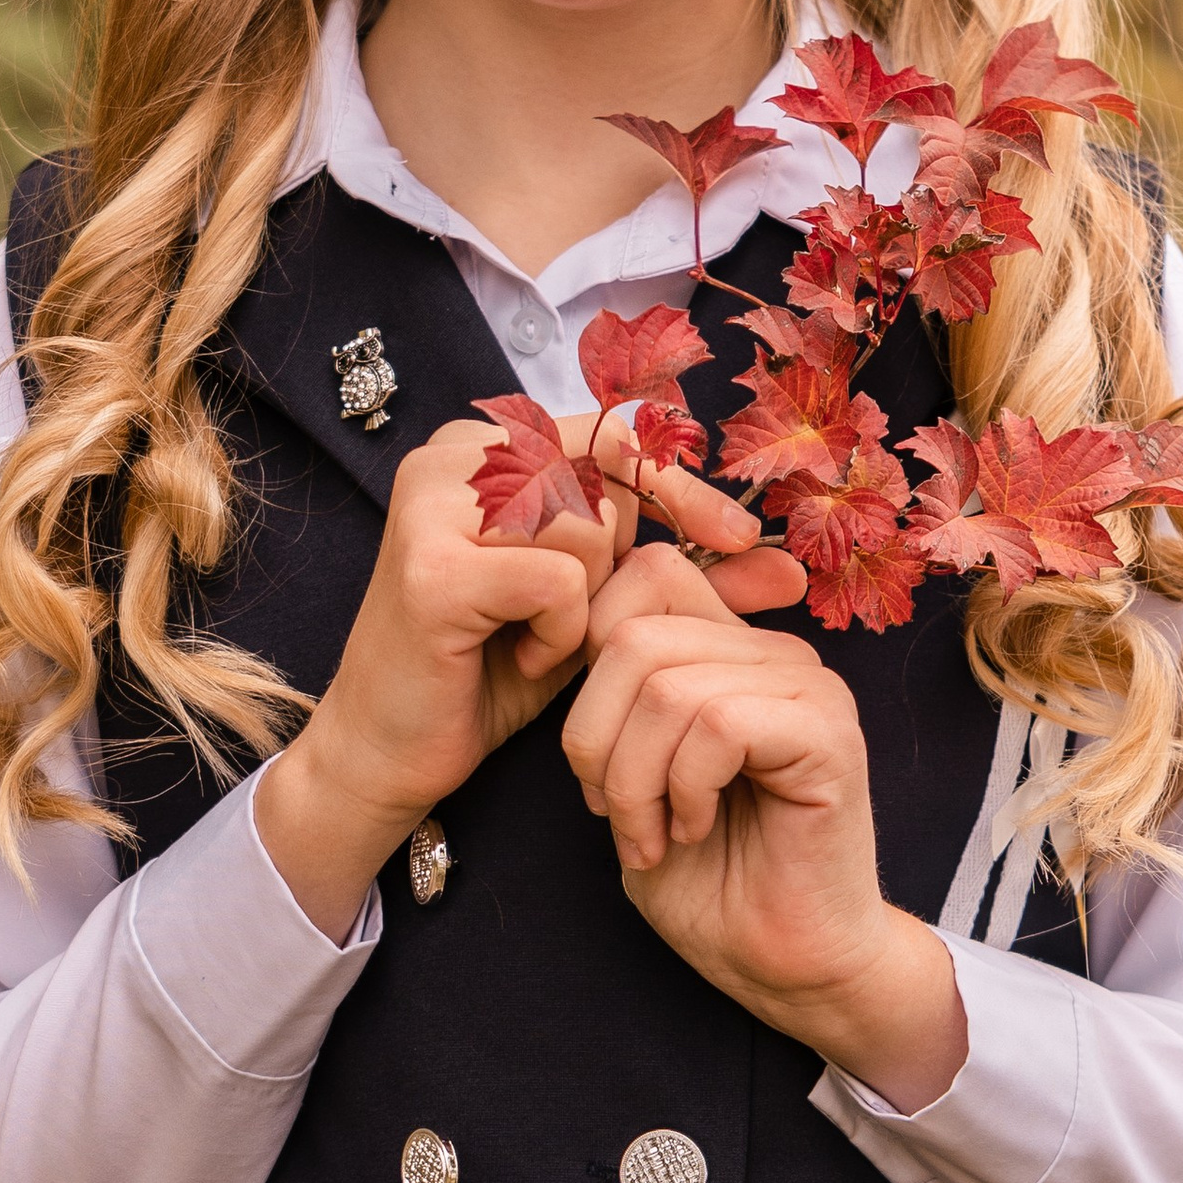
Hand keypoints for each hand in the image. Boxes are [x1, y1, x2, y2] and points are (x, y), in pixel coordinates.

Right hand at [255, 409, 800, 942]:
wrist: (392, 753)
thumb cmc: (492, 671)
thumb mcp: (600, 609)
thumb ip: (686, 577)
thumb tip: (790, 569)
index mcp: (484, 444)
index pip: (613, 429)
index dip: (680, 481)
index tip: (738, 539)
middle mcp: (451, 455)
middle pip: (605, 469)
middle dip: (635, 547)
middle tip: (598, 616)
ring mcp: (433, 503)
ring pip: (589, 523)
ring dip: (589, 600)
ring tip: (540, 640)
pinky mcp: (433, 567)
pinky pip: (561, 580)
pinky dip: (560, 633)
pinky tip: (519, 659)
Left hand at [559, 555, 969, 1108]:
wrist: (783, 964)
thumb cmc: (708, 880)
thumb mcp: (630, 777)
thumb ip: (613, 698)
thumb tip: (563, 634)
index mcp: (729, 650)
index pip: (645, 575)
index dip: (586, 653)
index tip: (585, 759)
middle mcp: (774, 653)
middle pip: (636, 632)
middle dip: (593, 735)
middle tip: (608, 812)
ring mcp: (808, 687)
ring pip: (665, 684)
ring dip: (633, 779)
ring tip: (653, 834)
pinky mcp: (828, 734)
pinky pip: (716, 723)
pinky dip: (683, 788)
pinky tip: (695, 828)